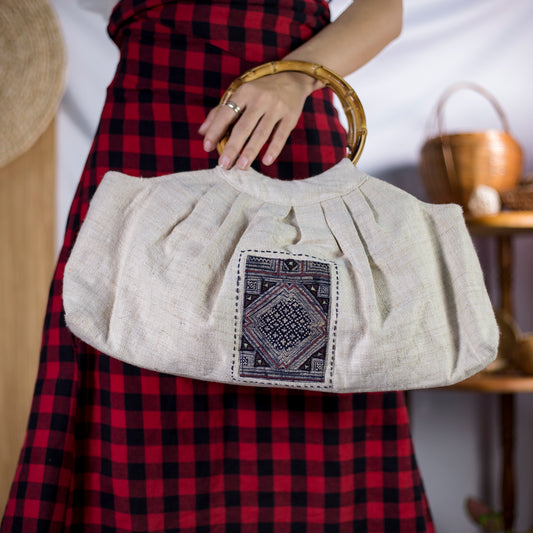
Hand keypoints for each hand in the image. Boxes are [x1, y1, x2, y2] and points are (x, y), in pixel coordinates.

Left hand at [198, 72, 316, 169]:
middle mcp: (260, 98)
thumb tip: (202, 132)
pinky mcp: (291, 116)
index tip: (207, 147)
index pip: (226, 113)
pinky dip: (273, 149)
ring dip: (251, 151)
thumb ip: (220, 112)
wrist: (292, 78)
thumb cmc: (260, 91)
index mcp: (244, 92)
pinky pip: (281, 135)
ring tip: (241, 167)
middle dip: (233, 147)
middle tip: (224, 164)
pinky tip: (266, 161)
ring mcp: (276, 107)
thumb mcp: (240, 95)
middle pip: (243, 126)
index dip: (215, 131)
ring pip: (261, 133)